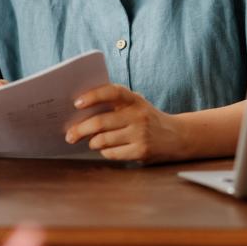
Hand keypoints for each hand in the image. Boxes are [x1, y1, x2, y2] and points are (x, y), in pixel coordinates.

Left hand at [65, 84, 184, 163]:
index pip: (112, 92)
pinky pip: (112, 153)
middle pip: (100, 122)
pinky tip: (107, 149)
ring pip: (103, 140)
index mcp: (135, 100)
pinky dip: (105, 152)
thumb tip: (81, 114)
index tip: (77, 103)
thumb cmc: (147, 118)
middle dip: (80, 130)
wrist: (177, 136)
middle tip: (70, 135)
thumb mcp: (136, 105)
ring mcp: (141, 134)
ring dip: (92, 142)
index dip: (93, 96)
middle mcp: (138, 115)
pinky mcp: (141, 151)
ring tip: (92, 141)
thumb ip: (115, 105)